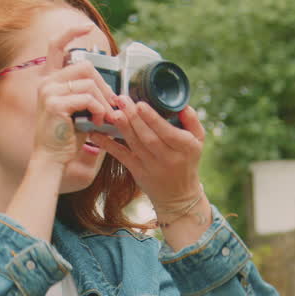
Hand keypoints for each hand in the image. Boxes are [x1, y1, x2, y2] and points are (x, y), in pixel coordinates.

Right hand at [31, 25, 117, 165]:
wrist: (52, 158)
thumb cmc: (67, 137)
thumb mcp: (78, 110)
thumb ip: (87, 93)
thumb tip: (111, 88)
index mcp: (50, 80)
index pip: (56, 47)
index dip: (70, 33)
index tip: (86, 27)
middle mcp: (46, 82)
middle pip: (85, 66)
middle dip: (104, 85)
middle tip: (112, 104)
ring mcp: (48, 91)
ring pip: (89, 82)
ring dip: (103, 100)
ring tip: (105, 117)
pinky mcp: (55, 103)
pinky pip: (87, 97)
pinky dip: (99, 109)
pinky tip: (98, 121)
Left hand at [90, 97, 206, 214]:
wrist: (178, 195)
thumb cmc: (187, 161)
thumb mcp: (198, 141)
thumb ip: (192, 121)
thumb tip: (182, 105)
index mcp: (185, 147)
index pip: (167, 132)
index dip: (153, 119)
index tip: (140, 104)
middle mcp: (168, 158)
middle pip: (148, 137)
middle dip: (133, 118)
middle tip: (121, 100)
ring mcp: (151, 166)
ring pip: (134, 145)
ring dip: (122, 127)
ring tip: (112, 112)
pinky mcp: (137, 172)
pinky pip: (121, 156)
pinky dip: (108, 145)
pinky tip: (96, 134)